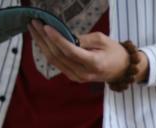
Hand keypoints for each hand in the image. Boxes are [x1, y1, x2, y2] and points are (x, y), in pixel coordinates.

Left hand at [28, 21, 147, 83]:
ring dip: (41, 44)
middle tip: (34, 23)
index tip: (46, 27)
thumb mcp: (103, 40)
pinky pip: (57, 64)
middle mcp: (83, 73)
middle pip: (58, 55)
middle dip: (44, 38)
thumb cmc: (114, 52)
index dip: (57, 39)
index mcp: (93, 63)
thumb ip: (84, 39)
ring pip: (54, 60)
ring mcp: (77, 77)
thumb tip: (65, 36)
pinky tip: (40, 41)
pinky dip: (47, 51)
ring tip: (33, 29)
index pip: (70, 51)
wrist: (122, 70)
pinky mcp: (73, 77)